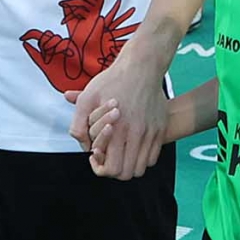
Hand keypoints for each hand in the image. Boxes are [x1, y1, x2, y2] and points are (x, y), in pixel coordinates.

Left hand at [69, 45, 168, 179]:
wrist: (143, 66)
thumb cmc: (113, 80)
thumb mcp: (88, 97)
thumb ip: (79, 123)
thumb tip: (83, 145)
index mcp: (118, 130)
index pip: (112, 168)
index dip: (101, 168)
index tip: (96, 156)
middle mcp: (137, 134)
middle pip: (127, 173)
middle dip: (113, 170)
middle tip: (107, 156)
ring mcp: (151, 133)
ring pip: (141, 168)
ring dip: (128, 166)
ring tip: (119, 153)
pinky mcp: (160, 129)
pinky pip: (153, 157)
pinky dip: (141, 159)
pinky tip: (131, 146)